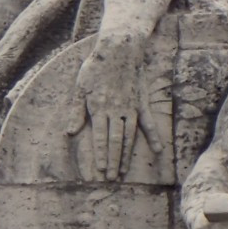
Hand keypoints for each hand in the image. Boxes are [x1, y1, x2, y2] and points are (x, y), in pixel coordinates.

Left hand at [65, 31, 154, 181]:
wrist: (120, 49)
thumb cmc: (96, 67)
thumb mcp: (80, 87)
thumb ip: (76, 111)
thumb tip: (70, 133)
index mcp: (99, 108)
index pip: (99, 138)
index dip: (100, 156)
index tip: (100, 172)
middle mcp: (116, 111)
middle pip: (114, 142)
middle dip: (112, 162)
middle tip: (111, 179)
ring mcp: (130, 108)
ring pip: (128, 136)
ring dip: (126, 155)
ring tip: (123, 172)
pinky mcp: (141, 103)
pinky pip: (148, 123)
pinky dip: (153, 137)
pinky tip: (157, 151)